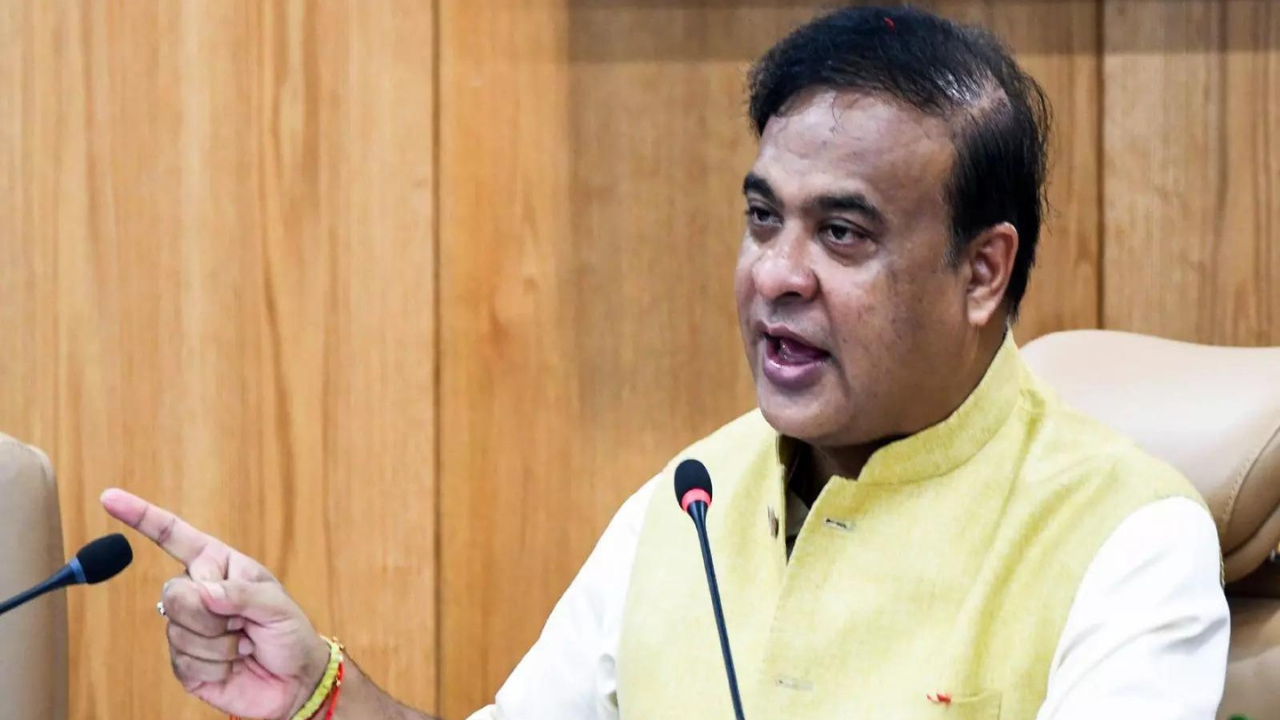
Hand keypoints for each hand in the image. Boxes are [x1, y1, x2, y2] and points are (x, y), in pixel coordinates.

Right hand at [101, 489, 330, 719]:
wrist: (293, 682)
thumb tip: (203, 591)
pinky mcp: (183, 661)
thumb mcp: (278, 607)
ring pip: (179, 630)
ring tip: (244, 644)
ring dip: (220, 644)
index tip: (109, 498)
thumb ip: (242, 594)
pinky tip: (232, 664)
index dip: (141, 517)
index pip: (175, 536)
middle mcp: (198, 590)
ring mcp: (187, 626)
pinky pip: (184, 661)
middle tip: (243, 624)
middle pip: (175, 592)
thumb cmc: (290, 634)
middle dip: (212, 614)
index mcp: (219, 564)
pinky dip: (215, 666)